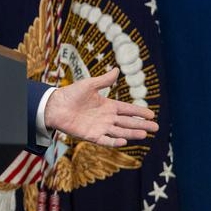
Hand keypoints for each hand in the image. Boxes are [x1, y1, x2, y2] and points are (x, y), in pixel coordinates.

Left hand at [44, 67, 158, 146]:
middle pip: (127, 122)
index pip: (127, 109)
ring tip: (144, 134)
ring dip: (131, 133)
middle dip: (141, 125)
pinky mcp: (91, 135)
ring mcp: (99, 127)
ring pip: (119, 131)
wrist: (54, 105)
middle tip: (156, 128)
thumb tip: (116, 69)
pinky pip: (105, 140)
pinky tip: (123, 140)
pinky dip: (113, 141)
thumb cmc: (71, 93)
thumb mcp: (89, 84)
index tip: (152, 114)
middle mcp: (106, 117)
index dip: (139, 112)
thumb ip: (104, 80)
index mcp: (107, 105)